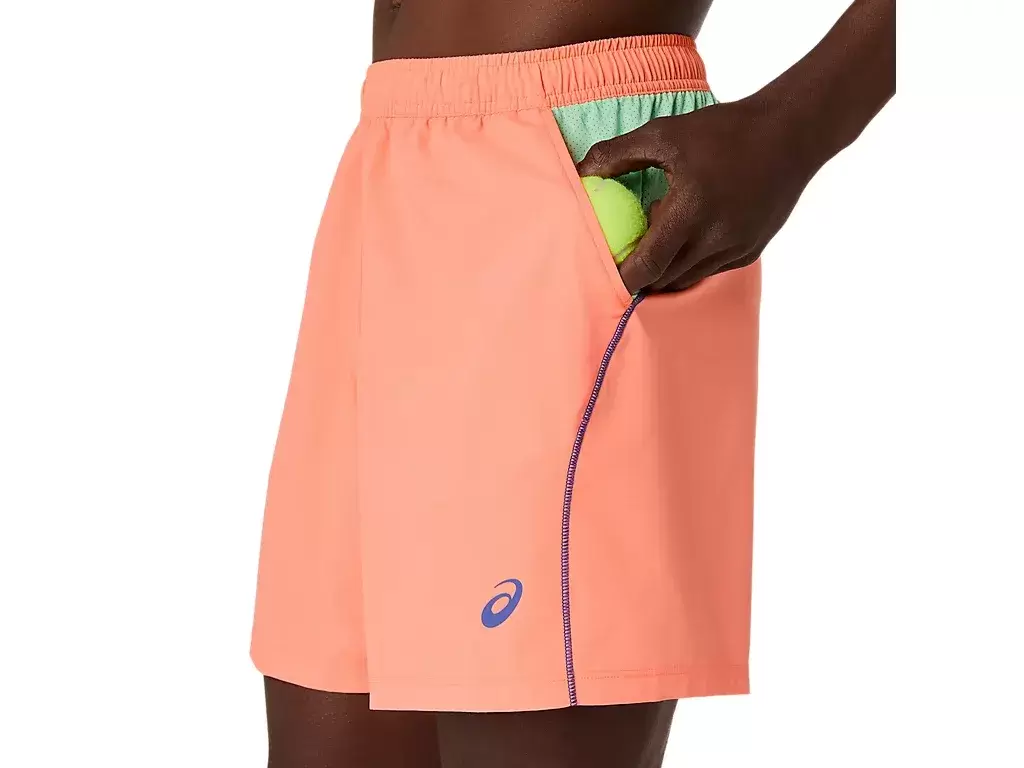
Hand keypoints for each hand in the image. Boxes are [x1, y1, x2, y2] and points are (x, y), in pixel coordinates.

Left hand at [577, 94, 814, 293]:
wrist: (791, 134)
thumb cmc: (723, 130)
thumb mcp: (665, 134)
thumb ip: (618, 154)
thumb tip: (582, 171)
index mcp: (689, 214)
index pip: (648, 267)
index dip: (623, 278)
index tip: (604, 274)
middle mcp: (714, 240)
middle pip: (665, 279)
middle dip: (642, 276)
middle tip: (623, 261)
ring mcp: (736, 249)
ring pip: (689, 277)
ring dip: (667, 269)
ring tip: (657, 240)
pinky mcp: (751, 250)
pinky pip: (712, 268)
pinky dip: (693, 261)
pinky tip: (689, 233)